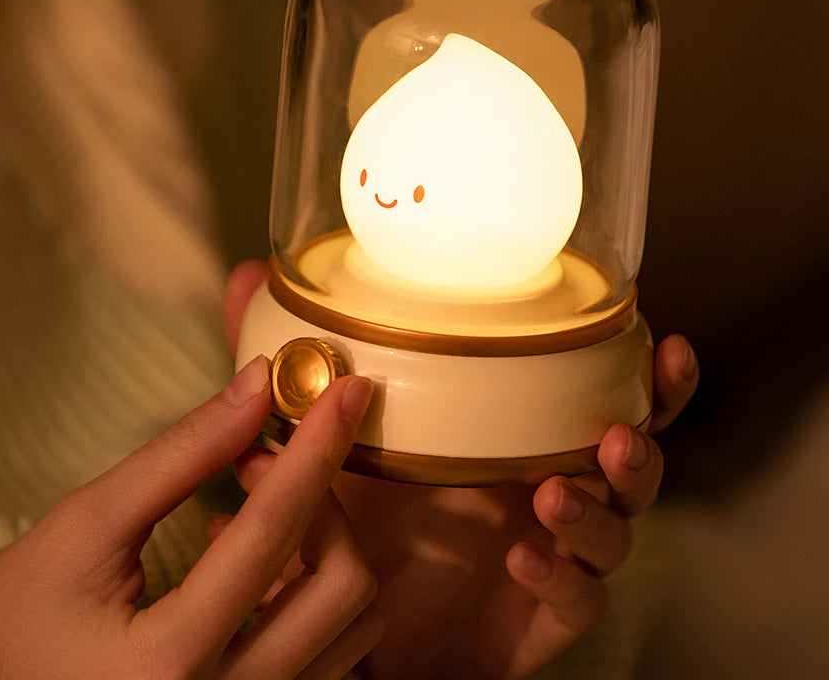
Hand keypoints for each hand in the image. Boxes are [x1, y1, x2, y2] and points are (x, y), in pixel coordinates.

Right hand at [0, 356, 381, 679]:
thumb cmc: (17, 619)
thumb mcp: (85, 526)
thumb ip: (180, 453)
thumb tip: (259, 385)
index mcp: (169, 664)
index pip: (270, 534)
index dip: (315, 449)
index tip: (346, 391)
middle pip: (339, 585)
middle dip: (320, 499)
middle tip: (259, 459)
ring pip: (352, 622)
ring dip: (321, 544)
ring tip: (252, 515)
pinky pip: (334, 652)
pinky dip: (310, 590)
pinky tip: (257, 567)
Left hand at [223, 261, 697, 679]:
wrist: (341, 626)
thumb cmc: (349, 513)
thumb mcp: (318, 431)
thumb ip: (288, 359)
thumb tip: (246, 278)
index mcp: (514, 437)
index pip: (599, 397)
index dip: (644, 374)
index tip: (658, 337)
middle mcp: (544, 489)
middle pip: (632, 463)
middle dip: (644, 441)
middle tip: (620, 430)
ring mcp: (548, 555)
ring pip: (617, 532)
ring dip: (596, 510)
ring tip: (551, 494)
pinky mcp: (537, 620)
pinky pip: (577, 600)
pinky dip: (560, 575)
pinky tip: (522, 554)